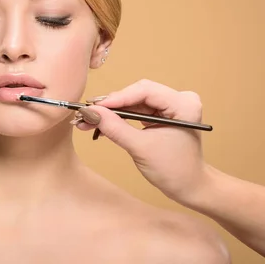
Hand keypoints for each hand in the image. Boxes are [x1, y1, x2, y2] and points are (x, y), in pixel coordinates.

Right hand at [75, 79, 209, 204]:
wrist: (189, 187)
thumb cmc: (174, 170)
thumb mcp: (140, 148)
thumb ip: (115, 128)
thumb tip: (90, 112)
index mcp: (183, 104)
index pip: (145, 91)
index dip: (117, 98)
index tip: (94, 107)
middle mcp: (180, 100)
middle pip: (138, 93)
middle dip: (112, 105)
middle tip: (88, 114)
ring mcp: (171, 106)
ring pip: (134, 101)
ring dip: (112, 112)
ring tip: (90, 120)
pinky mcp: (163, 114)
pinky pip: (137, 110)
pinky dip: (120, 117)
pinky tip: (103, 124)